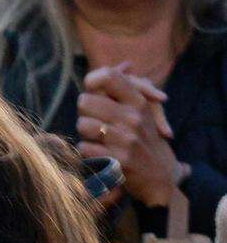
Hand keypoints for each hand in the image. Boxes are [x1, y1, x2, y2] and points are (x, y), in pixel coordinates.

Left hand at [76, 64, 185, 208]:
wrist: (161, 178)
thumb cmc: (145, 139)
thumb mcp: (142, 111)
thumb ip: (127, 88)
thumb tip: (125, 64)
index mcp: (138, 102)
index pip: (107, 75)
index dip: (91, 81)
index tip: (93, 92)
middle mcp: (133, 117)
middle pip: (84, 101)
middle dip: (85, 113)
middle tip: (96, 122)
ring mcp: (126, 139)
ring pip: (82, 125)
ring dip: (85, 134)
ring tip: (98, 139)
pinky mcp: (119, 160)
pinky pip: (84, 148)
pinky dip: (87, 152)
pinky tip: (99, 154)